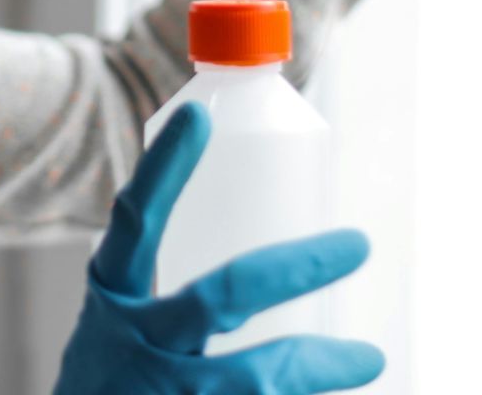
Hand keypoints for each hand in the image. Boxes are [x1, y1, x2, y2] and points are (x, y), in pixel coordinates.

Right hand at [53, 103, 383, 393]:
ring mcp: (165, 394)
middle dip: (296, 267)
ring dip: (318, 365)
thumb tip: (265, 260)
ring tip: (368, 356)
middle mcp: (136, 340)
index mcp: (113, 295)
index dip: (164, 168)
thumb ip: (171, 295)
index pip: (135, 221)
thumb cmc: (113, 382)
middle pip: (223, 295)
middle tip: (357, 244)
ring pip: (255, 378)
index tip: (198, 115)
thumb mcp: (118, 326)